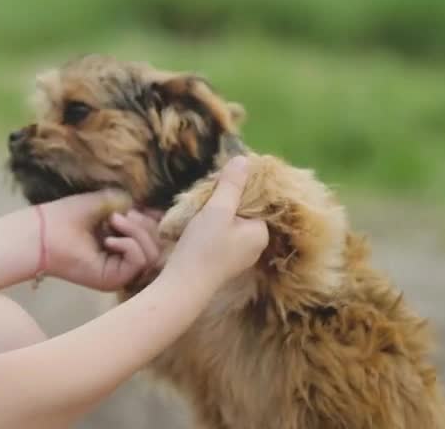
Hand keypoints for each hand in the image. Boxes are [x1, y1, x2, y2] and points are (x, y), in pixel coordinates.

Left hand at [38, 191, 164, 291]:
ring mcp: (120, 273)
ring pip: (152, 255)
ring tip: (113, 223)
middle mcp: (124, 261)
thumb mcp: (107, 204)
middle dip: (143, 225)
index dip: (151, 221)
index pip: (155, 237)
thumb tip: (158, 213)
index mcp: (123, 244)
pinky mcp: (113, 280)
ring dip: (137, 233)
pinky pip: (140, 262)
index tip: (131, 208)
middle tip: (118, 216)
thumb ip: (132, 207)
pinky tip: (109, 239)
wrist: (44, 230)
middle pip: (158, 246)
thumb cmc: (68, 215)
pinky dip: (130, 245)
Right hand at [163, 156, 268, 292]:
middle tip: (205, 194)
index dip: (238, 188)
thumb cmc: (204, 247)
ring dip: (215, 213)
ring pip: (231, 223)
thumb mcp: (217, 210)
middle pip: (243, 211)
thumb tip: (244, 159)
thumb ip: (231, 185)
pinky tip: (196, 226)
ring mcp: (240, 256)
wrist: (183, 285)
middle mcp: (256, 245)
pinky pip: (223, 236)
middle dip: (225, 200)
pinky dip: (211, 228)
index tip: (218, 182)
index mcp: (261, 232)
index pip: (256, 201)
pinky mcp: (224, 262)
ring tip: (198, 208)